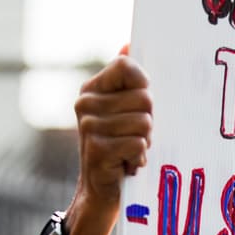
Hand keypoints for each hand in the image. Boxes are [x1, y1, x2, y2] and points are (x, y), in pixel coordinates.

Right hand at [73, 48, 152, 212]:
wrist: (101, 192)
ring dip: (145, 142)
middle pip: (144, 97)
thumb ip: (127, 80)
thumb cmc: (120, 147)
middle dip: (149, 121)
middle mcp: (85, 103)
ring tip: (130, 151)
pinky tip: (126, 164)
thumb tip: (129, 42)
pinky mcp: (97, 149)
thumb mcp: (124, 111)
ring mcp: (88, 126)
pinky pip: (138, 143)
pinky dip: (139, 157)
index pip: (127, 66)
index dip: (144, 85)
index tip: (140, 105)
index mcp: (92, 89)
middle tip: (135, 137)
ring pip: (144, 122)